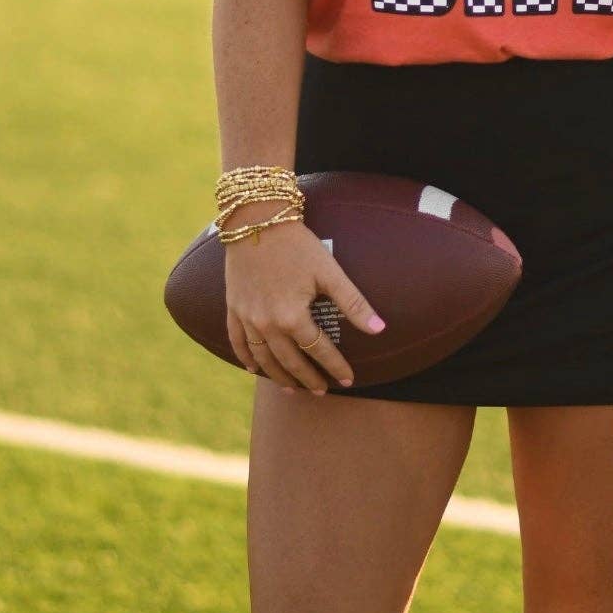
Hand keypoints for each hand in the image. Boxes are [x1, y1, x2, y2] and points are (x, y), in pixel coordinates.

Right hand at [223, 218, 384, 394]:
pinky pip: (237, 342)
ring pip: (263, 358)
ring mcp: (247, 318)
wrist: (256, 221)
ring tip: (292, 389)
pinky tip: (253, 369)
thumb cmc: (297, 245)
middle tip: (321, 391)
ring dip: (278, 376)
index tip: (348, 380)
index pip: (318, 351)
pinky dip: (246, 358)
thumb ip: (353, 303)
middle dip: (307, 379)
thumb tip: (380, 329)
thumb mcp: (329, 272)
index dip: (335, 366)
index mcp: (292, 317)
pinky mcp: (233, 308)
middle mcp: (266, 325)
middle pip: (289, 361)